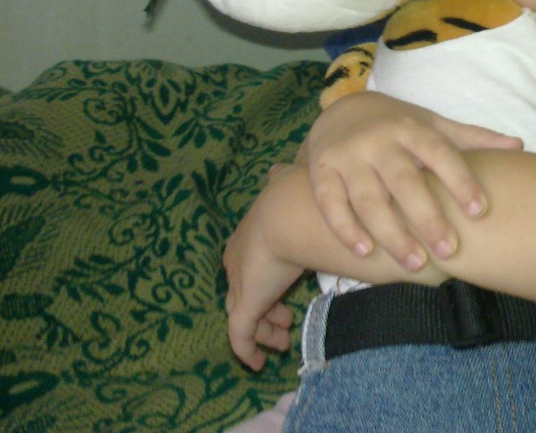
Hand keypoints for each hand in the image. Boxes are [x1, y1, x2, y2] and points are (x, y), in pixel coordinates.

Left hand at [223, 166, 304, 370]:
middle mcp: (237, 262)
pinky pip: (240, 335)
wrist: (288, 216)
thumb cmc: (297, 199)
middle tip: (285, 320)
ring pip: (244, 315)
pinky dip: (246, 350)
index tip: (283, 289)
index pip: (246, 264)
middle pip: (243, 292)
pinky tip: (257, 364)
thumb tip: (276, 172)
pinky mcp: (245, 305)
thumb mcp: (289, 186)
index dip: (264, 278)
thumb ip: (282, 182)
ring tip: (283, 340)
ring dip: (264, 329)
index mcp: (247, 235)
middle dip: (266, 308)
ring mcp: (240, 285)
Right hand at [303, 92, 523, 271]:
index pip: (440, 153)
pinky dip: (345, 228)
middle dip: (427, 217)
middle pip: (404, 182)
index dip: (460, 180)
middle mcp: (380, 141)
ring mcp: (348, 156)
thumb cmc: (398, 127)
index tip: (480, 211)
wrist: (341, 111)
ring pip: (368, 199)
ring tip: (415, 262)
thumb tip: (519, 146)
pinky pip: (330, 203)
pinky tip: (364, 251)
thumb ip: (472, 139)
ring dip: (390, 232)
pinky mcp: (321, 171)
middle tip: (449, 251)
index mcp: (412, 129)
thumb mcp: (434, 126)